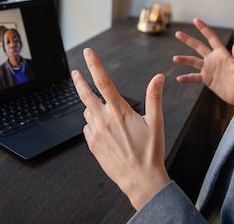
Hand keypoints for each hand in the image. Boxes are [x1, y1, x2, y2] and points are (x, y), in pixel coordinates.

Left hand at [72, 48, 169, 209]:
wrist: (141, 179)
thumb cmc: (150, 151)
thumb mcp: (156, 122)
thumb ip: (154, 97)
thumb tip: (158, 77)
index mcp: (119, 111)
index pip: (103, 81)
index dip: (94, 64)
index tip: (88, 53)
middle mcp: (104, 120)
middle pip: (85, 94)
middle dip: (79, 81)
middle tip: (75, 73)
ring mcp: (96, 133)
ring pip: (88, 112)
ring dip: (92, 107)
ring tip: (105, 113)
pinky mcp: (93, 145)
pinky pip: (88, 128)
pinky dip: (93, 124)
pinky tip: (104, 130)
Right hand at [173, 18, 233, 105]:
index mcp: (222, 54)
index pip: (211, 38)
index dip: (204, 29)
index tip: (196, 20)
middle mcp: (213, 59)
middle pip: (199, 46)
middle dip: (188, 40)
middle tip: (178, 34)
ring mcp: (209, 69)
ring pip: (193, 61)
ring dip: (184, 59)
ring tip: (175, 58)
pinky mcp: (206, 79)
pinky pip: (194, 77)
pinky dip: (186, 78)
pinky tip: (179, 79)